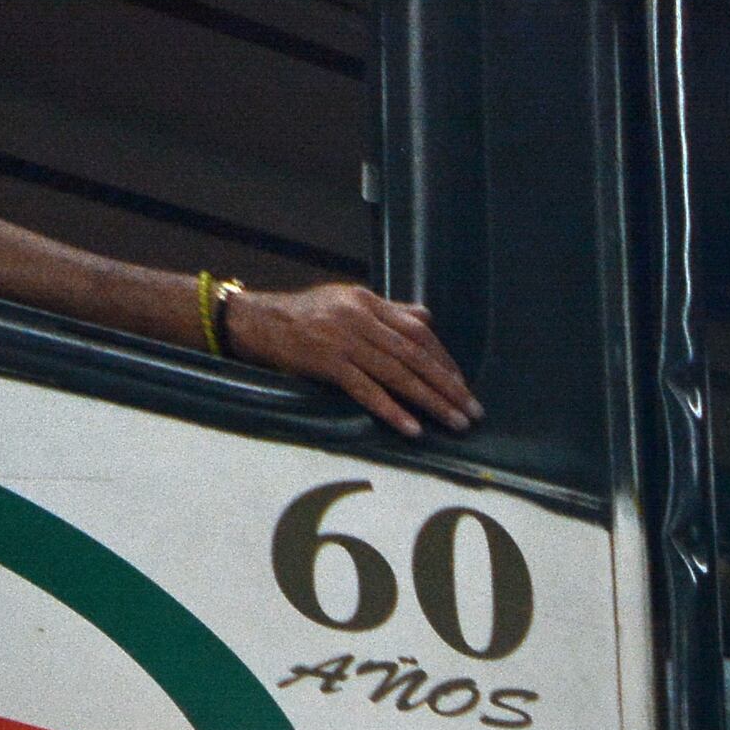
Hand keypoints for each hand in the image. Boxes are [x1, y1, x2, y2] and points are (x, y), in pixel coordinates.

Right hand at [224, 281, 477, 436]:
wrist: (257, 321)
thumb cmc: (306, 315)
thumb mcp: (347, 302)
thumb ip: (388, 312)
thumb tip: (426, 318)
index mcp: (368, 301)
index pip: (419, 332)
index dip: (445, 360)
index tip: (462, 385)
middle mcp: (359, 318)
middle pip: (415, 356)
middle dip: (448, 386)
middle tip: (472, 410)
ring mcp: (343, 340)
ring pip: (398, 375)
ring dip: (431, 402)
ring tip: (454, 423)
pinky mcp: (327, 363)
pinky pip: (366, 391)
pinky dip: (392, 410)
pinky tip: (413, 428)